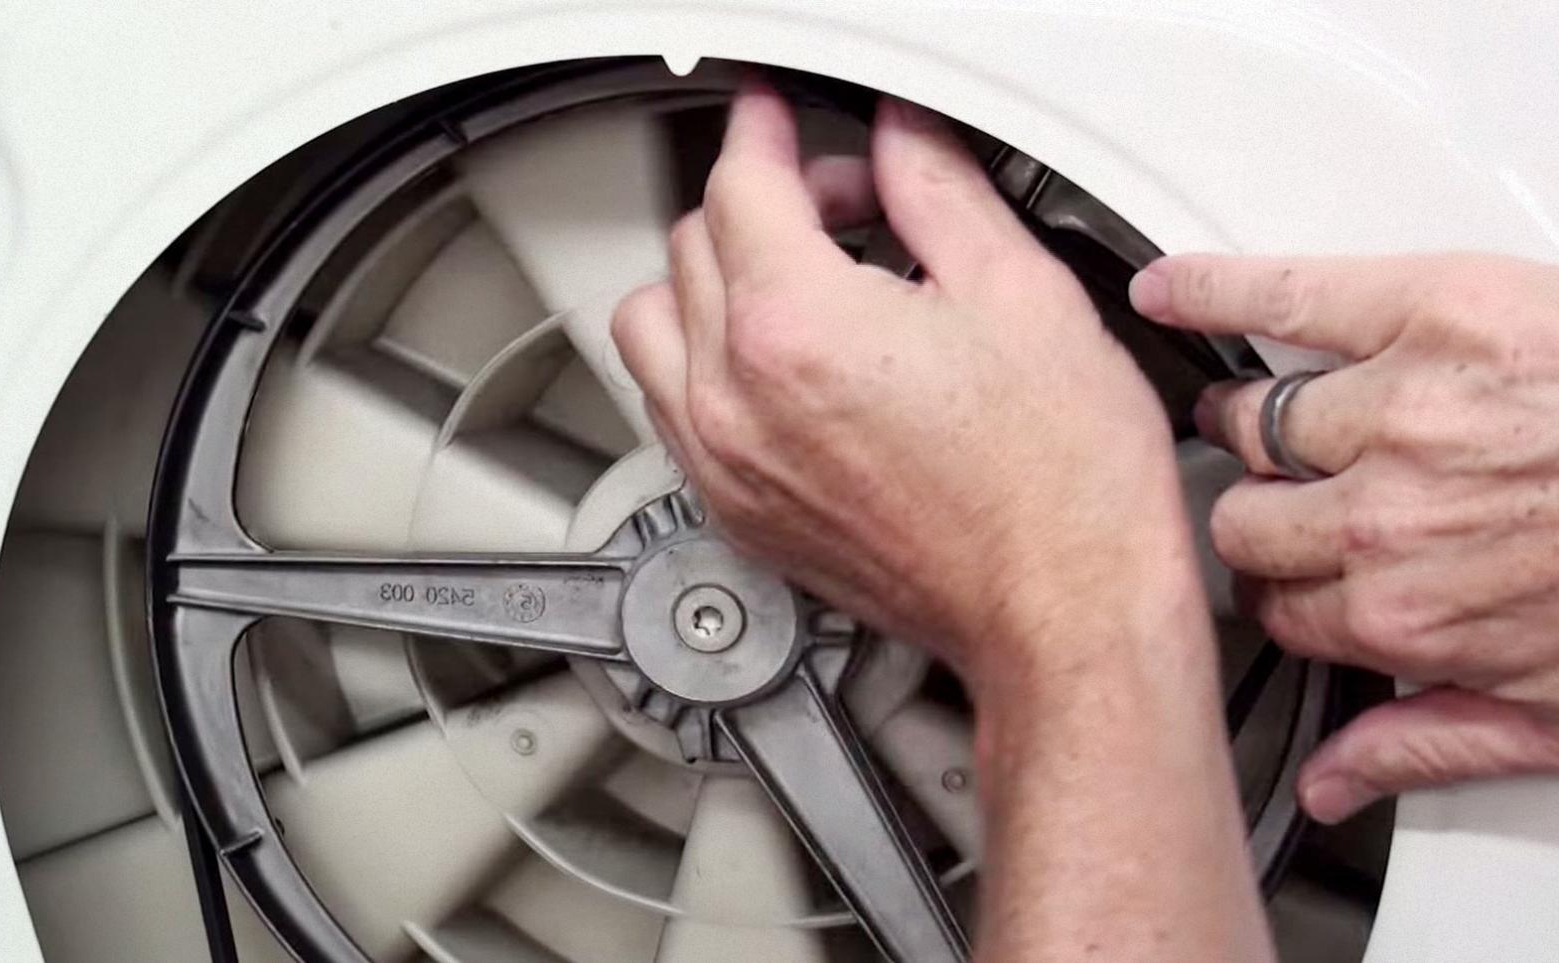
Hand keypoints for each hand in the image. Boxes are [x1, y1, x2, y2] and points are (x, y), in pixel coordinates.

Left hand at [611, 83, 1198, 685]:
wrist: (1063, 611)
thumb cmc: (1060, 485)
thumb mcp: (1019, 292)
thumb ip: (936, 190)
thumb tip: (896, 138)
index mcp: (797, 328)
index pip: (740, 185)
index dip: (767, 131)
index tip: (778, 119)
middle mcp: (736, 400)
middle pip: (692, 248)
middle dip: (762, 205)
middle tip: (846, 208)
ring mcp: (727, 465)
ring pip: (653, 329)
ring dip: (708, 285)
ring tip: (794, 282)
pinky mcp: (737, 515)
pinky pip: (671, 410)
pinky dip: (702, 366)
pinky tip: (777, 362)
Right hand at [1133, 253, 1558, 821]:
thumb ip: (1432, 741)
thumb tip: (1338, 782)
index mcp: (1406, 612)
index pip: (1279, 605)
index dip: (1289, 588)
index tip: (1299, 575)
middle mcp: (1382, 516)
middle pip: (1249, 519)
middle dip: (1269, 514)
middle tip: (1301, 496)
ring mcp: (1396, 412)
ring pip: (1257, 421)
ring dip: (1260, 421)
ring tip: (1274, 410)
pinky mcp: (1431, 313)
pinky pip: (1282, 298)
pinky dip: (1214, 289)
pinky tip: (1172, 287)